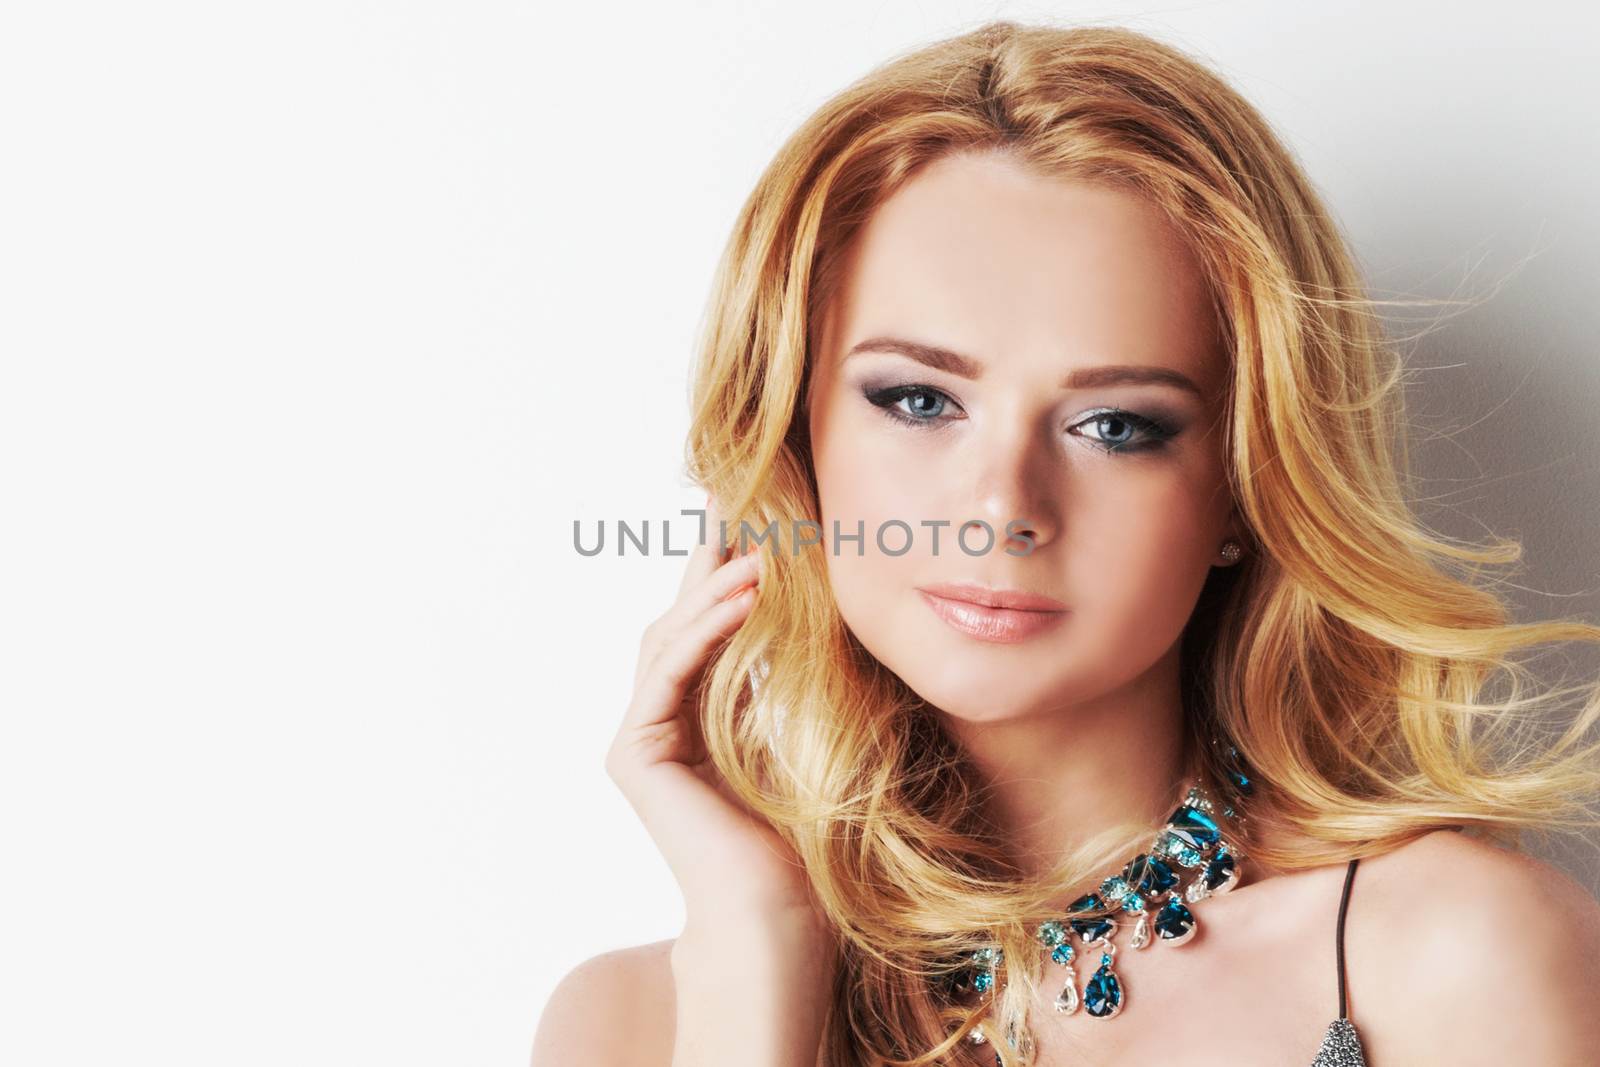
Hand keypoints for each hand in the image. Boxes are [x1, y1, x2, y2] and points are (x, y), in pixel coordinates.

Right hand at [604, 495, 826, 931]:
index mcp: (696, 717)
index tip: (755, 513)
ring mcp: (638, 738)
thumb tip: (817, 604)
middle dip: (708, 558)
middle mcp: (657, 722)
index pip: (709, 625)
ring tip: (756, 544)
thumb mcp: (805, 730)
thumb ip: (791, 673)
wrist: (782, 915)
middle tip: (734, 495)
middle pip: (679, 619)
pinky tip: (740, 593)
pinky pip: (667, 673)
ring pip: (668, 638)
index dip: (727, 568)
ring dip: (713, 586)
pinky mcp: (632, 754)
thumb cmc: (807, 836)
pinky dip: (703, 629)